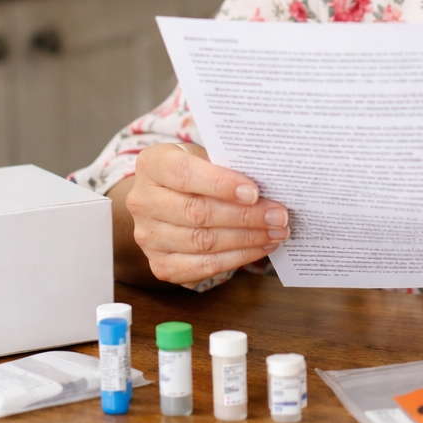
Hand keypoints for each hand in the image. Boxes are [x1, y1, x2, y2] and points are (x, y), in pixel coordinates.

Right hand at [123, 142, 288, 285]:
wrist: (167, 197)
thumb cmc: (195, 171)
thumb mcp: (205, 155)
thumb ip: (227, 165)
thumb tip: (269, 183)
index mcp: (153, 164)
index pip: (185, 174)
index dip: (221, 184)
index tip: (254, 192)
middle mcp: (143, 201)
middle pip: (197, 213)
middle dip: (245, 216)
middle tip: (279, 216)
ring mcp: (148, 237)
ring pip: (203, 242)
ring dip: (247, 239)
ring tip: (276, 232)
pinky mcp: (160, 265)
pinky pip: (202, 267)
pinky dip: (237, 258)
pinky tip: (260, 247)